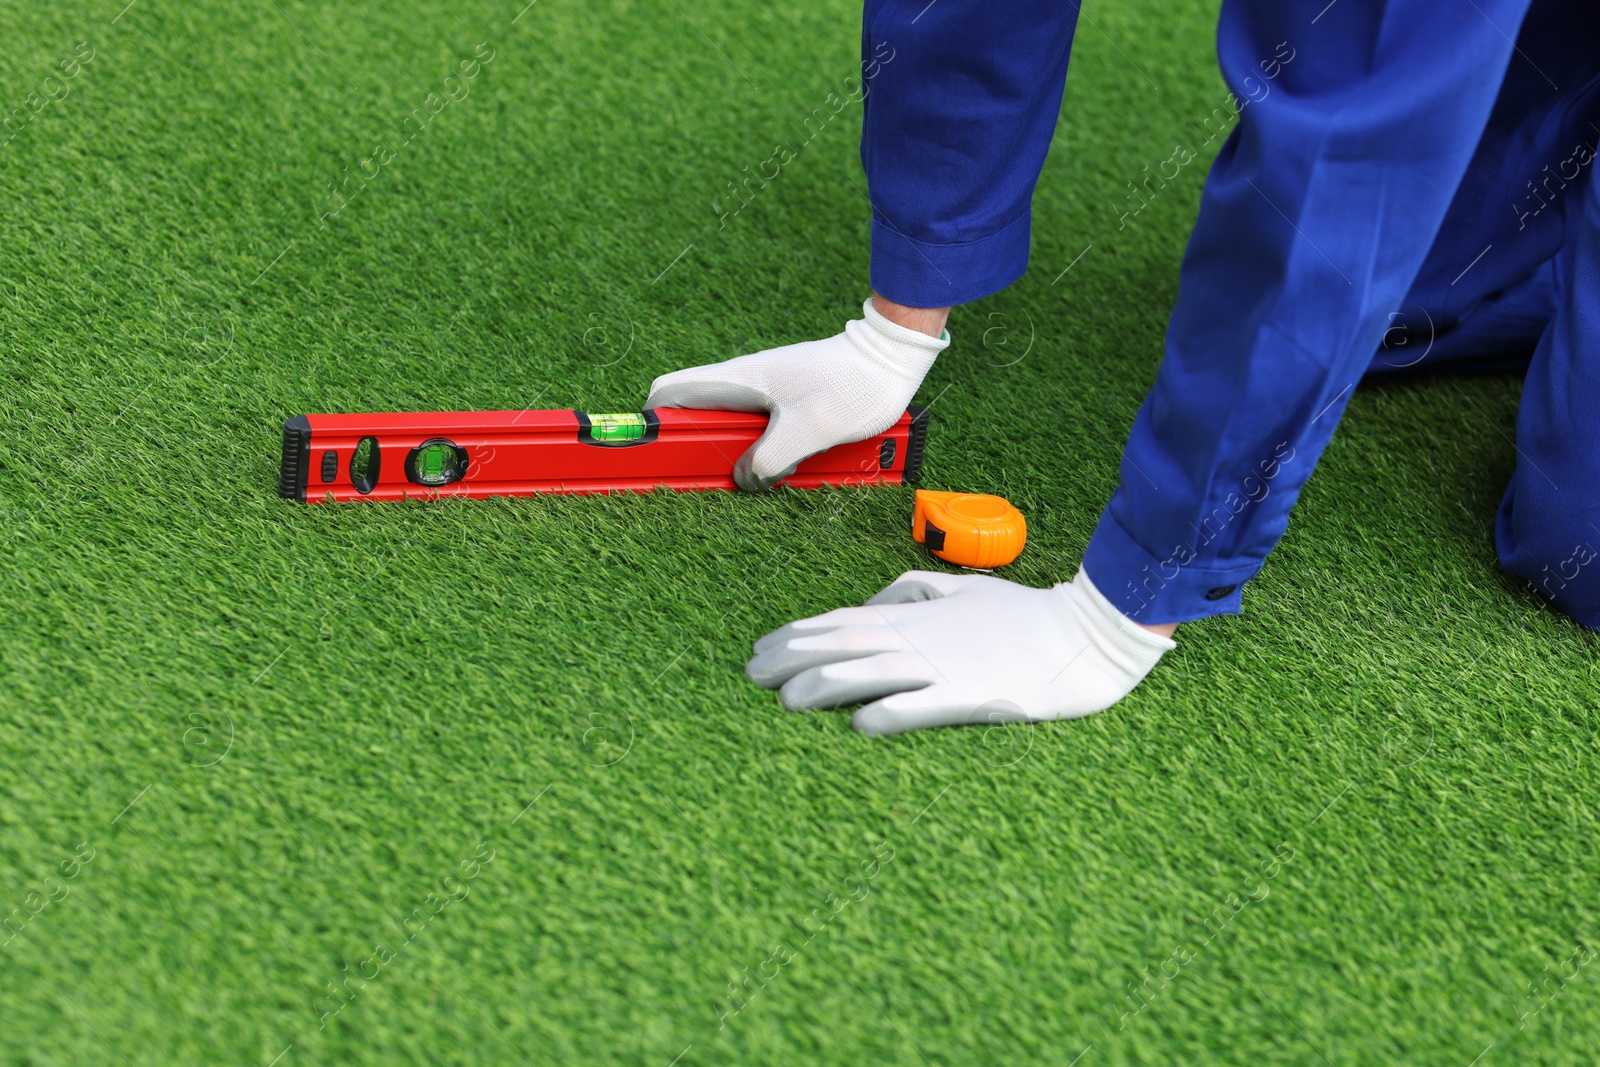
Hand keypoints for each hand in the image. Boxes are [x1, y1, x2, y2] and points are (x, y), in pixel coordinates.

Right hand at [645, 298, 948, 491]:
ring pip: (731, 430)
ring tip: (756, 477)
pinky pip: (761, 432)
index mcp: (738, 380)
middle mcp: (744, 383)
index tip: (656, 454)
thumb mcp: (808, 432)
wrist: (892, 360)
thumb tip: (744, 480)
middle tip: (712, 479)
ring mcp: (765, 392)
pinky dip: (765, 452)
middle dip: (700, 452)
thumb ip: (767, 461)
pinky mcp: (786, 403)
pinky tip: (785, 467)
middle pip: (698, 418)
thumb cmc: (853, 385)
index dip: (652, 422)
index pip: (669, 392)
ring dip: (737, 456)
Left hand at [746, 569, 1174, 734]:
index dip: (795, 635)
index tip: (760, 648)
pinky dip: (886, 714)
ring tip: (784, 700)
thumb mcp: (961, 587)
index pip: (839, 621)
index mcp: (914, 613)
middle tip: (751, 675)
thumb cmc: (1022, 613)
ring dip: (819, 686)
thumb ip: (911, 590)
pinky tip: (858, 726)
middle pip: (839, 645)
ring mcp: (943, 667)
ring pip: (866, 673)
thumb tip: (870, 602)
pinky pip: (920, 707)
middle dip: (789, 658)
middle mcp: (918, 637)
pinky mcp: (971, 696)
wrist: (1084, 634)